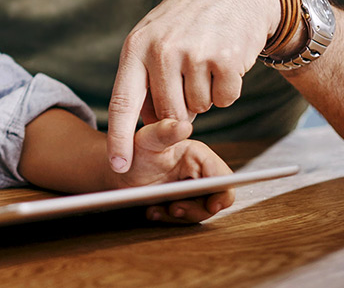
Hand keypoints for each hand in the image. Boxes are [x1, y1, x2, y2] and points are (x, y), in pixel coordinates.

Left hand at [107, 0, 279, 171]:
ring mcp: (194, 54)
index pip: (122, 103)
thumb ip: (146, 80)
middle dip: (181, 109)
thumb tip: (150, 124)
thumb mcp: (155, 39)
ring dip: (206, 94)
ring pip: (199, 109)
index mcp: (136, 48)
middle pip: (169, 114)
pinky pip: (225, 100)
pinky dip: (228, 89)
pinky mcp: (226, 59)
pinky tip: (225, 62)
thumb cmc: (189, 21)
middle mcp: (161, 51)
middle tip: (188, 78)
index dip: (119, 138)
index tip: (117, 166)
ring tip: (205, 62)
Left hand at [110, 118, 235, 221]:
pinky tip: (153, 211)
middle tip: (174, 209)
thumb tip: (184, 126)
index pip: (221, 176)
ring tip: (157, 209)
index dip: (223, 193)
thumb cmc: (136, 150)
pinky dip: (169, 218)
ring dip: (180, 215)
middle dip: (196, 208)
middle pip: (214, 198)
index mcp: (198, 155)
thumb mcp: (147, 139)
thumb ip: (164, 131)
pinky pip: (184, 217)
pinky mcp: (182, 203)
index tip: (212, 206)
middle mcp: (199, 172)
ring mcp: (191, 189)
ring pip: (199, 211)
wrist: (120, 170)